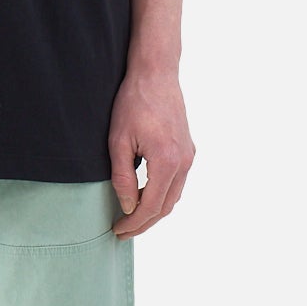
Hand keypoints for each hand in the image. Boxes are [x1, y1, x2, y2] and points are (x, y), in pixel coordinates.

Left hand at [108, 64, 194, 236]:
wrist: (156, 74)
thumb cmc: (133, 103)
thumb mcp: (118, 142)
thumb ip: (123, 178)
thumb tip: (128, 206)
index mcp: (167, 161)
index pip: (151, 206)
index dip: (133, 223)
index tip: (117, 230)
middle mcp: (184, 162)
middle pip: (166, 206)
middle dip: (144, 223)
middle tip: (122, 231)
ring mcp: (189, 156)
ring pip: (174, 196)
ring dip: (154, 211)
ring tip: (131, 218)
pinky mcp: (189, 149)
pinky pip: (178, 182)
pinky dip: (163, 195)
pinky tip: (145, 196)